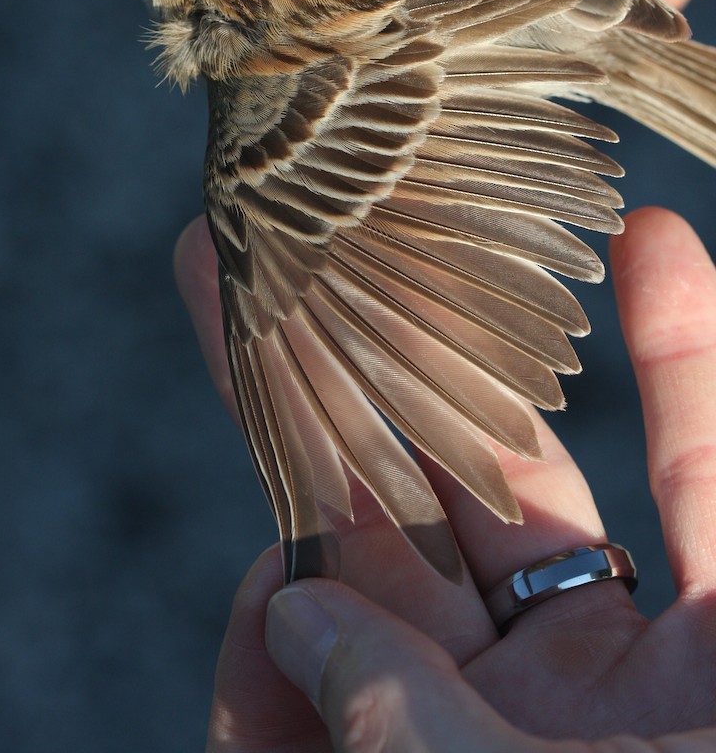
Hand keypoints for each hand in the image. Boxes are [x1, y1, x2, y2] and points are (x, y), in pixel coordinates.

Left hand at [178, 208, 715, 749]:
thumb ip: (390, 726)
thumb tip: (282, 603)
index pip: (328, 605)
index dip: (285, 480)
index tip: (243, 359)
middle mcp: (535, 715)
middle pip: (417, 508)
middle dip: (351, 371)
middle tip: (280, 246)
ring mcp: (647, 672)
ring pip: (555, 474)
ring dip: (499, 341)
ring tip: (437, 214)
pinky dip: (692, 361)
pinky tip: (655, 242)